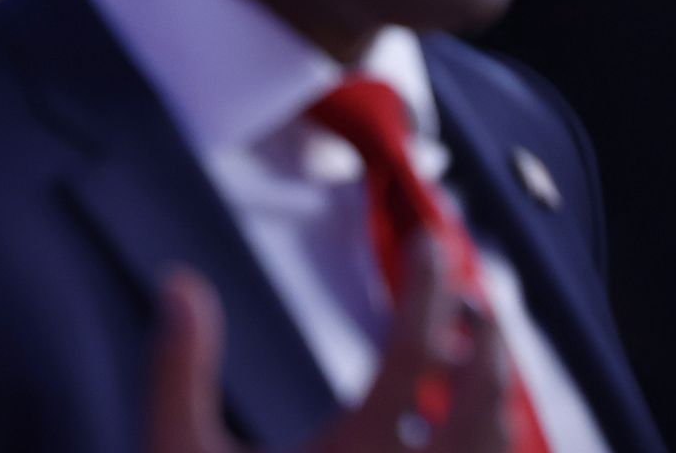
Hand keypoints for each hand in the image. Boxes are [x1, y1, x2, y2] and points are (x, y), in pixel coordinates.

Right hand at [146, 234, 514, 452]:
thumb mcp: (174, 452)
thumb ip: (178, 367)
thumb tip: (181, 280)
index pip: (413, 355)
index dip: (428, 290)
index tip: (433, 243)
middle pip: (486, 404)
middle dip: (489, 340)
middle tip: (472, 297)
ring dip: (501, 400)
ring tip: (482, 363)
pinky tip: (474, 442)